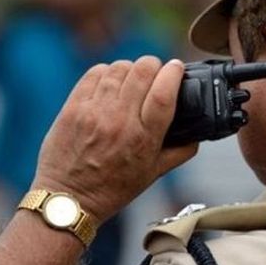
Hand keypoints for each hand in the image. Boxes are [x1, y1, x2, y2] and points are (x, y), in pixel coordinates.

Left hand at [31, 57, 197, 222]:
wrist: (68, 199)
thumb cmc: (112, 189)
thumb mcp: (153, 174)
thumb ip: (180, 153)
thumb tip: (197, 135)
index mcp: (144, 139)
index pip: (164, 93)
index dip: (174, 72)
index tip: (177, 68)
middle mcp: (119, 122)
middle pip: (143, 71)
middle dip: (154, 65)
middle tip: (155, 72)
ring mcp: (94, 112)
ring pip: (119, 68)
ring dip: (131, 69)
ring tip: (132, 79)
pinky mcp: (73, 107)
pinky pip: (95, 73)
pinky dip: (107, 72)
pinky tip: (111, 82)